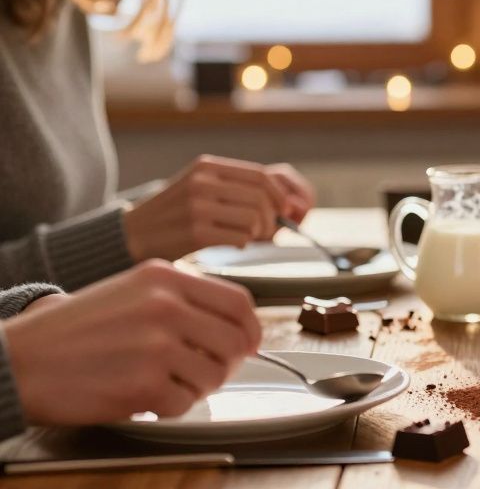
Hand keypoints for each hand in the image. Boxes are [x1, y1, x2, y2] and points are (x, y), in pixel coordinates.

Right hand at [3, 260, 260, 425]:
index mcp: (165, 277)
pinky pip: (184, 403)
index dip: (251, 329)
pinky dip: (169, 408)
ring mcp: (156, 344)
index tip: (249, 344)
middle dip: (228, 364)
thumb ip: (183, 301)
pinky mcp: (142, 383)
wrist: (19, 358)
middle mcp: (165, 305)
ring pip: (215, 375)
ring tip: (166, 383)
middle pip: (235, 341)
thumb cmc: (74, 330)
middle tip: (206, 373)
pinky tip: (145, 398)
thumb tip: (237, 328)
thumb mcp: (131, 291)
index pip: (239, 302)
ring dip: (197, 388)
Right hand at [123, 155, 316, 260]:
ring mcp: (197, 206)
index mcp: (207, 167)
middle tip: (269, 232)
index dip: (280, 195)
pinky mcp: (194, 231)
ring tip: (250, 239)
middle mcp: (203, 182)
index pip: (261, 176)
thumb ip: (238, 189)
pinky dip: (244, 244)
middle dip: (274, 218)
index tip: (286, 210)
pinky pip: (240, 238)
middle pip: (261, 198)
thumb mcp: (201, 188)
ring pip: (254, 219)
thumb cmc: (175, 215)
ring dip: (260, 234)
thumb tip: (291, 204)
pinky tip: (232, 245)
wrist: (132, 235)